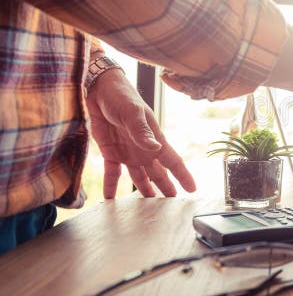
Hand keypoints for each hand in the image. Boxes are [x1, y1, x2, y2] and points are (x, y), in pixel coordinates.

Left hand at [86, 68, 196, 197]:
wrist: (98, 88)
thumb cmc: (121, 96)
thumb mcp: (132, 112)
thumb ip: (143, 132)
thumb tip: (156, 150)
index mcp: (154, 139)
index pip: (173, 160)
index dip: (183, 176)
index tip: (192, 190)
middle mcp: (144, 148)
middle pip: (158, 173)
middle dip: (166, 188)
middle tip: (171, 206)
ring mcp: (127, 151)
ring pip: (139, 176)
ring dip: (143, 190)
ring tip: (148, 206)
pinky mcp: (110, 152)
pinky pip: (112, 173)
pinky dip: (111, 185)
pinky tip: (110, 199)